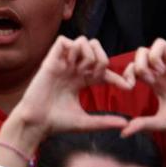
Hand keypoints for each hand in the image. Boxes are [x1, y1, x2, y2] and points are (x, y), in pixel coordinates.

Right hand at [1, 35, 130, 152]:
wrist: (36, 124)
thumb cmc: (57, 123)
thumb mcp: (86, 122)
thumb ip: (105, 121)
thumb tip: (126, 125)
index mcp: (81, 81)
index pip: (104, 71)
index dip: (118, 77)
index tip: (128, 87)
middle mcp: (72, 69)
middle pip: (95, 47)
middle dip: (103, 59)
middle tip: (97, 75)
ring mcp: (62, 64)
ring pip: (83, 41)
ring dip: (89, 54)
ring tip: (82, 70)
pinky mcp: (51, 60)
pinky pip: (66, 41)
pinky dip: (73, 49)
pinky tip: (72, 64)